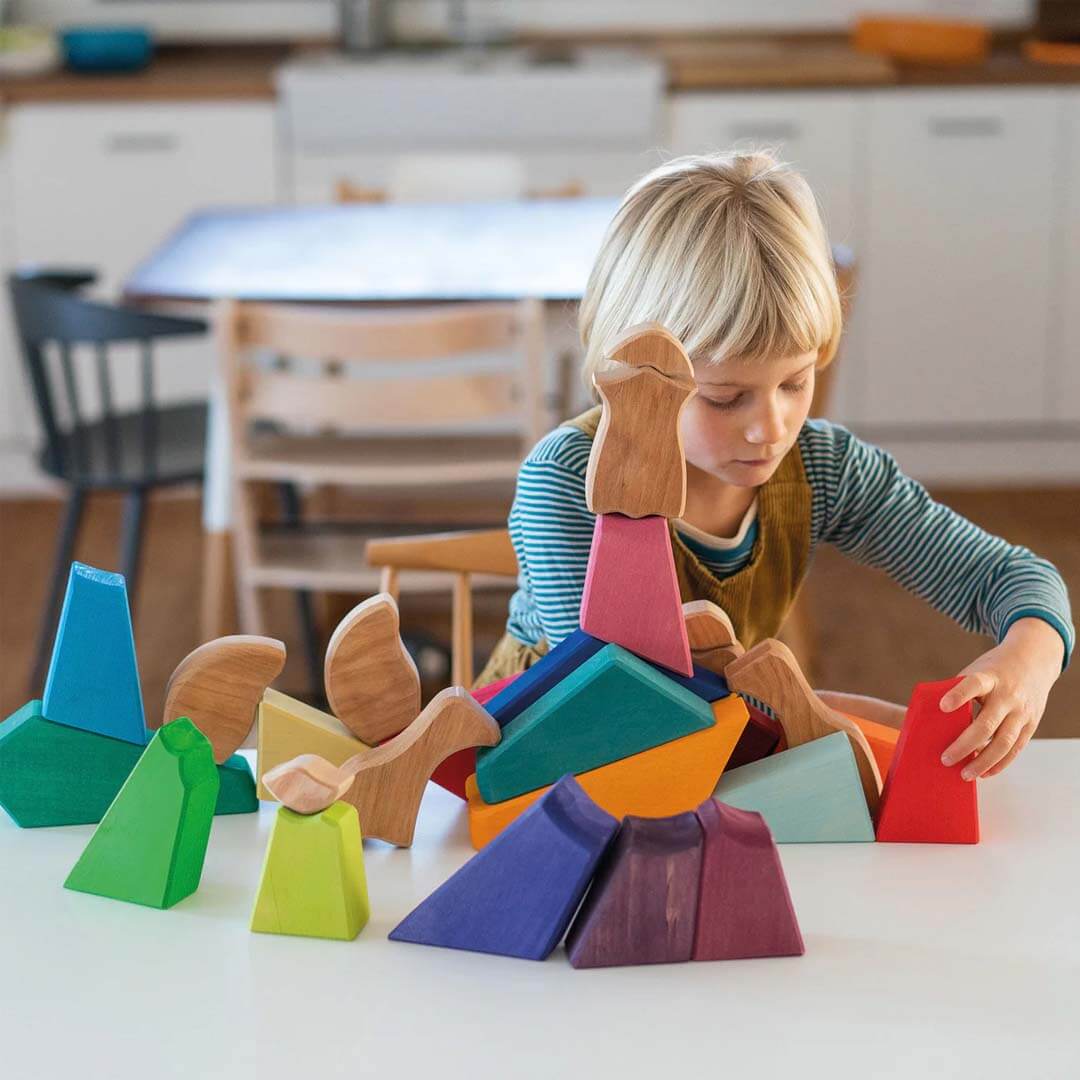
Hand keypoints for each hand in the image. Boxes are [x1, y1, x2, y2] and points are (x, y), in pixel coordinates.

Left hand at [939, 618, 1064, 779]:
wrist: (1033, 661)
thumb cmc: (993, 670)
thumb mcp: (975, 670)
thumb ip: (957, 690)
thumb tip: (928, 716)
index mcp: (990, 677)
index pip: (974, 684)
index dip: (958, 695)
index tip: (942, 706)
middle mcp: (1008, 696)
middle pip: (987, 724)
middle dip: (965, 745)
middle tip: (945, 759)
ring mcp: (1022, 712)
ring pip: (1004, 742)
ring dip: (983, 762)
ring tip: (964, 774)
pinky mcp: (1031, 724)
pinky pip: (1015, 749)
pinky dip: (999, 764)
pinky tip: (984, 772)